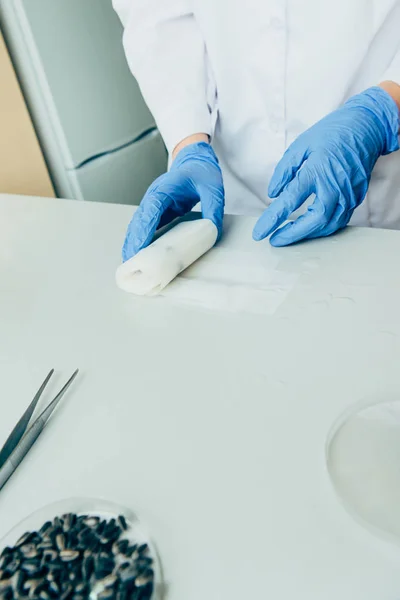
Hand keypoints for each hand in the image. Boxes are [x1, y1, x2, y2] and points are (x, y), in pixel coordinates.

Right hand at [122, 142, 223, 260]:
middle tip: (130, 263)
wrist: (195, 157)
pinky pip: (146, 227)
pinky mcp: (158, 211)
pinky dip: (141, 240)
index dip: (142, 230)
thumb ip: (213, 208)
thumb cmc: (200, 168)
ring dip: (133, 242)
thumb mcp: (213, 187)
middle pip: (138, 221)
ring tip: (131, 264)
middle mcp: (154, 197)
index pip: (150, 211)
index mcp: (164, 189)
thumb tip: (212, 231)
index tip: (138, 247)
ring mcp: (154, 204)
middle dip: (133, 242)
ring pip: (138, 225)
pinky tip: (140, 254)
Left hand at [253, 87, 399, 246]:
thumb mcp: (301, 145)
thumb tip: (273, 193)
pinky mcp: (357, 198)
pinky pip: (339, 220)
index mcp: (317, 171)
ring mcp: (349, 194)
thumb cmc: (333, 133)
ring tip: (290, 235)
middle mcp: (335, 186)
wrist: (366, 127)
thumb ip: (284, 171)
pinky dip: (322, 227)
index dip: (272, 220)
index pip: (290, 201)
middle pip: (313, 221)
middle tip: (275, 240)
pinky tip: (310, 226)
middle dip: (292, 235)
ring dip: (308, 234)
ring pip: (328, 225)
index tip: (260, 232)